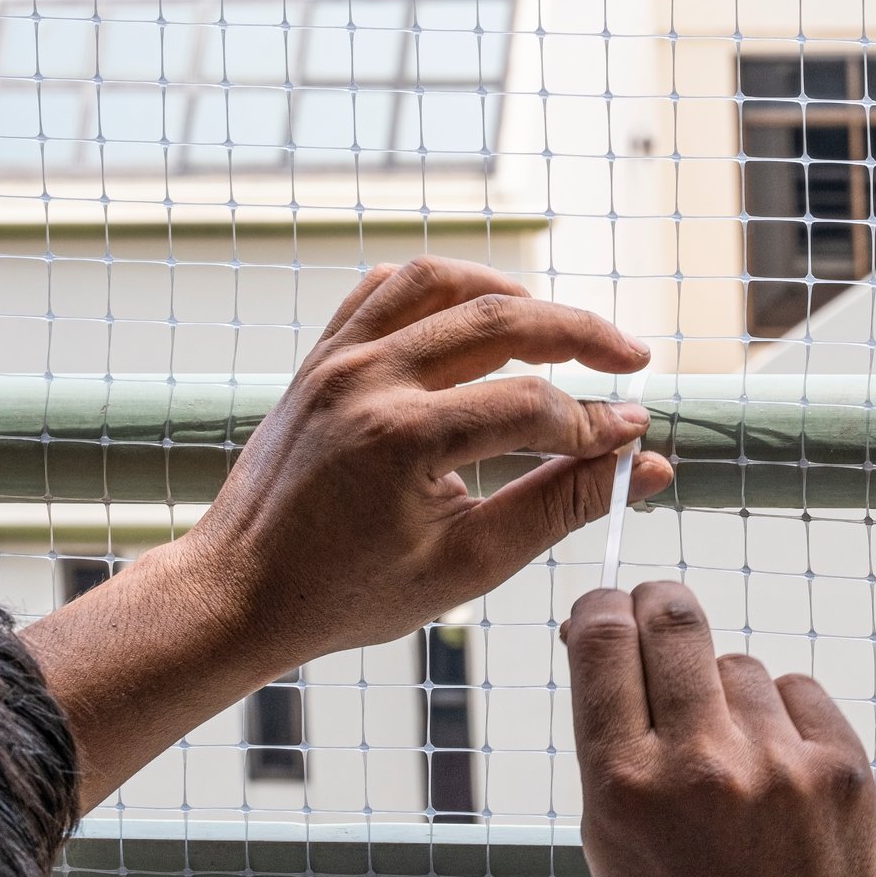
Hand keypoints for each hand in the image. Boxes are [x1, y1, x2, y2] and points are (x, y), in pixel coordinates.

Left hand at [28, 258, 675, 808]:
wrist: (237, 593)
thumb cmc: (345, 593)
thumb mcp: (468, 564)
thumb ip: (560, 506)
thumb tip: (639, 467)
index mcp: (401, 438)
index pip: (531, 404)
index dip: (594, 423)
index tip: (632, 438)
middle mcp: (366, 379)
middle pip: (499, 319)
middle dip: (579, 331)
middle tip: (632, 357)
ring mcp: (336, 359)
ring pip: (441, 283)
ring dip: (512, 294)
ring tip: (562, 327)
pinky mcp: (320, 357)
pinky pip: (386, 291)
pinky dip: (441, 291)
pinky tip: (479, 317)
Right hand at [562, 582, 875, 876]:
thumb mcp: (609, 831)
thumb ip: (605, 729)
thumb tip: (598, 624)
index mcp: (624, 785)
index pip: (601, 639)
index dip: (600, 605)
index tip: (606, 605)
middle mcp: (701, 769)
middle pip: (674, 619)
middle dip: (658, 602)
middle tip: (657, 610)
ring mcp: (780, 769)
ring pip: (740, 665)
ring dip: (727, 694)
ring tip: (731, 763)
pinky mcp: (844, 772)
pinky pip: (800, 690)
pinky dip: (785, 718)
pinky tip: (777, 772)